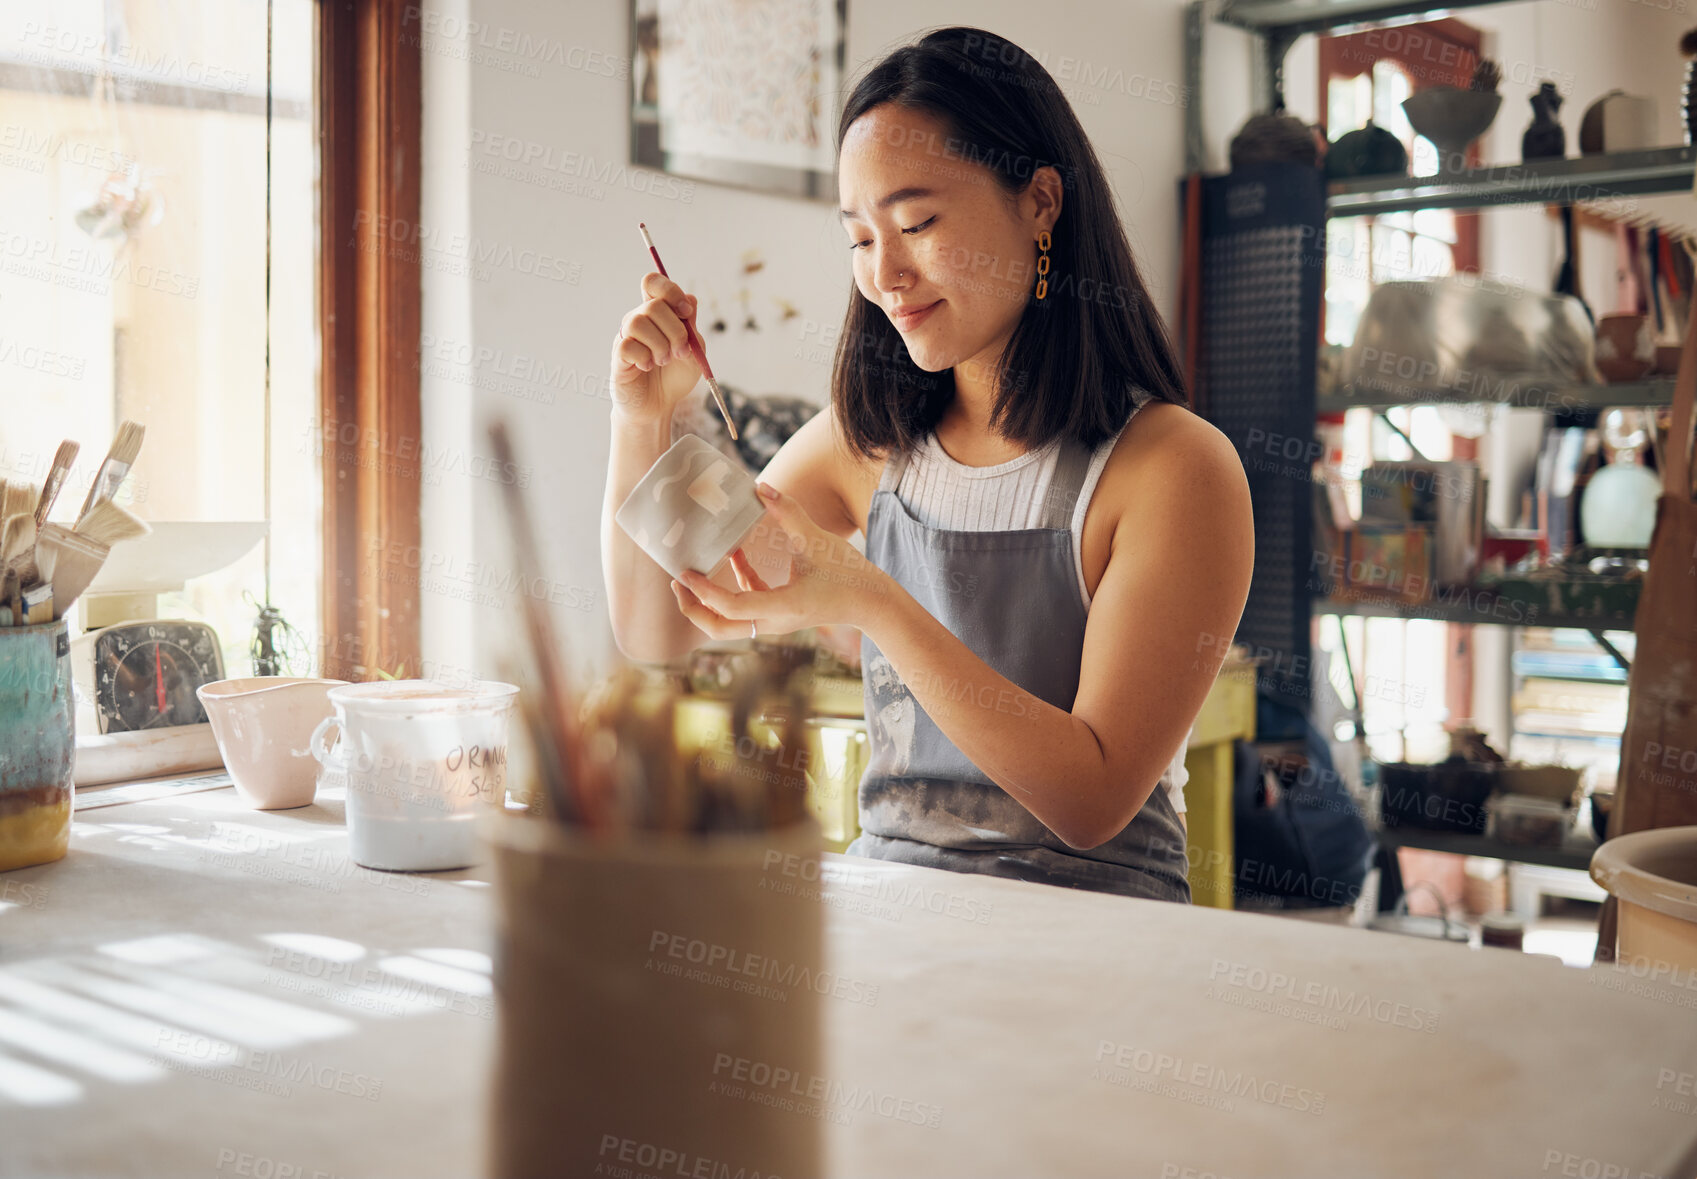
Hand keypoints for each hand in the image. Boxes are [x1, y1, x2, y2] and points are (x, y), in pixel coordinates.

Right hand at [610, 271, 702, 424]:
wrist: (659, 405)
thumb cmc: (674, 376)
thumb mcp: (693, 350)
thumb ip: (691, 326)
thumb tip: (690, 299)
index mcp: (657, 313)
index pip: (653, 283)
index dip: (670, 291)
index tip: (686, 313)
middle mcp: (638, 319)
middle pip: (653, 305)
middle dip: (675, 330)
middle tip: (681, 352)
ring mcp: (625, 336)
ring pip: (639, 322)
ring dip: (660, 344)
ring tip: (664, 360)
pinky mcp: (618, 356)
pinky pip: (628, 346)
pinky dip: (645, 358)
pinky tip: (648, 367)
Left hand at [670, 482, 891, 638]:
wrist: (873, 602)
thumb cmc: (849, 574)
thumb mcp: (817, 540)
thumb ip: (788, 512)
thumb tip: (760, 486)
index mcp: (781, 607)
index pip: (730, 606)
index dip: (702, 591)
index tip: (684, 572)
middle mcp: (774, 621)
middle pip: (719, 628)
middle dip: (693, 609)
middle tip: (677, 582)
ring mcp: (776, 620)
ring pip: (730, 621)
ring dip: (709, 599)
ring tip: (692, 572)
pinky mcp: (781, 613)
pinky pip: (748, 604)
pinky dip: (735, 584)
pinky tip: (734, 555)